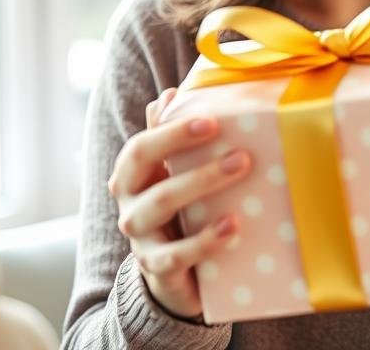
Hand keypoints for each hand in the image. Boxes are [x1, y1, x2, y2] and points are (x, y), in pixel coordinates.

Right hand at [108, 87, 253, 318]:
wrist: (175, 274)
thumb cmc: (180, 212)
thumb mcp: (174, 174)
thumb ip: (168, 136)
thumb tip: (169, 94)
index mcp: (131, 174)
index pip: (141, 145)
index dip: (172, 130)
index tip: (212, 120)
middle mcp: (128, 201)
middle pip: (144, 164)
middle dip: (185, 145)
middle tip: (238, 147)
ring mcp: (139, 235)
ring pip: (162, 202)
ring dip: (203, 182)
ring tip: (241, 170)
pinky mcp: (157, 267)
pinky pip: (177, 253)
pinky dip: (206, 239)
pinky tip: (233, 226)